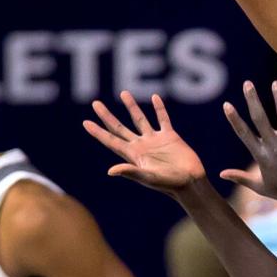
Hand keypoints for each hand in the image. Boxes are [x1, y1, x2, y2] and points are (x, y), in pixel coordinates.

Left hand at [83, 92, 205, 195]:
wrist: (190, 182)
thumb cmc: (169, 184)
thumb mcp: (148, 178)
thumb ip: (131, 172)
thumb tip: (110, 171)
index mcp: (133, 155)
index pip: (111, 141)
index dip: (98, 132)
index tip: (86, 122)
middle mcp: (141, 146)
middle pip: (120, 128)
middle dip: (107, 116)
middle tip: (95, 103)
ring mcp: (155, 140)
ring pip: (140, 119)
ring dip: (131, 106)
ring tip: (123, 93)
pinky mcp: (170, 136)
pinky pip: (163, 119)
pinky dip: (159, 108)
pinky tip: (155, 98)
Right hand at [221, 81, 276, 206]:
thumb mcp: (258, 185)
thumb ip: (240, 177)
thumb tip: (220, 174)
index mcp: (261, 156)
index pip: (244, 134)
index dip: (234, 119)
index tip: (226, 105)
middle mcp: (275, 147)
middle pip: (261, 119)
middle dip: (253, 100)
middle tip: (247, 84)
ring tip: (274, 83)